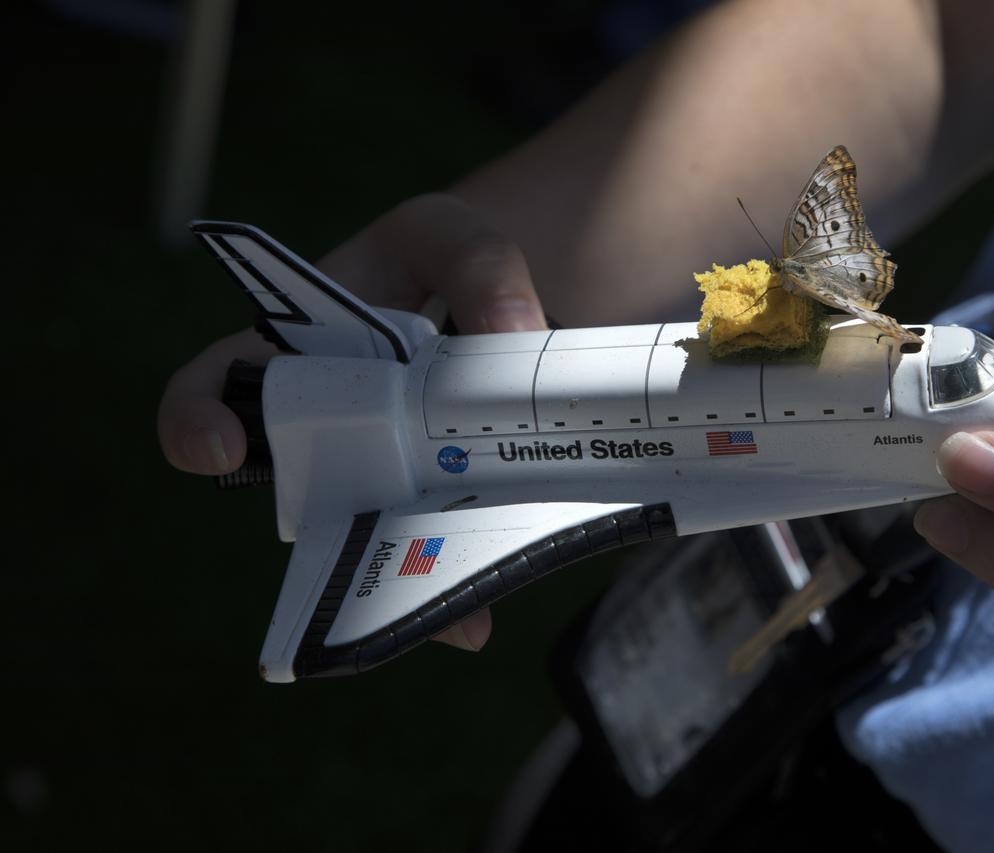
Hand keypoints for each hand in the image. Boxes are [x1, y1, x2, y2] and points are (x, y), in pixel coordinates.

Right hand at [157, 194, 546, 650]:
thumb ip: (475, 263)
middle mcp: (324, 423)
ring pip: (373, 538)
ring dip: (402, 575)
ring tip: (450, 604)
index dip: (195, 420)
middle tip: (371, 540)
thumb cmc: (440, 259)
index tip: (217, 446)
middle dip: (329, 527)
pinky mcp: (437, 498)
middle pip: (301, 490)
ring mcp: (381, 468)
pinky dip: (456, 579)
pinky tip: (484, 607)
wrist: (501, 302)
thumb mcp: (448, 235)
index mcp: (294, 349)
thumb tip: (510, 330)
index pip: (215, 386)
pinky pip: (435, 547)